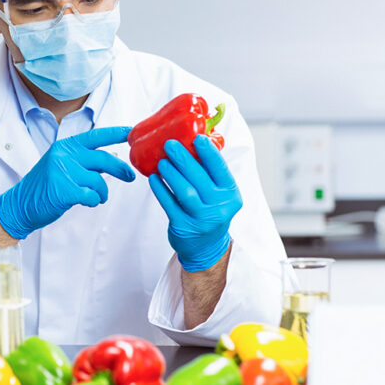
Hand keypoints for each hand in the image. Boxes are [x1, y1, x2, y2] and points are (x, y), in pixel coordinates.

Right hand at [0, 127, 134, 239]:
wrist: (20, 204)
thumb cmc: (44, 187)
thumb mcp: (60, 164)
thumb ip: (83, 160)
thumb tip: (113, 163)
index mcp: (65, 146)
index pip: (96, 136)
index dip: (116, 134)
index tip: (132, 133)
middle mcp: (64, 155)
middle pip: (103, 158)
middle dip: (120, 168)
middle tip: (130, 176)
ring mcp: (63, 172)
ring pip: (99, 181)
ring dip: (102, 193)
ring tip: (96, 197)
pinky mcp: (64, 190)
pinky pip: (92, 196)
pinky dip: (93, 201)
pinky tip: (86, 202)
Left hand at [149, 135, 241, 271]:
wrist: (205, 247)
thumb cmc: (210, 211)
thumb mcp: (218, 194)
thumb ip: (209, 173)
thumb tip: (193, 141)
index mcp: (231, 195)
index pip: (221, 170)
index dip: (209, 153)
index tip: (198, 137)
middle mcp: (220, 208)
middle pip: (200, 179)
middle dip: (184, 160)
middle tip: (170, 144)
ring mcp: (202, 219)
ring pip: (185, 191)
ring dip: (171, 174)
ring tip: (161, 161)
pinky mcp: (184, 227)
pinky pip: (169, 204)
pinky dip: (160, 189)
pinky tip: (153, 178)